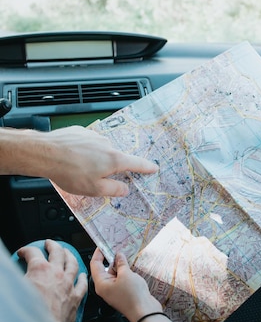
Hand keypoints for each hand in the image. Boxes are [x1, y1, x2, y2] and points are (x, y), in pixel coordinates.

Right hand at [17, 239, 87, 321]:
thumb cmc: (28, 314)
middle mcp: (56, 273)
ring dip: (69, 255)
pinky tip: (83, 275)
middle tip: (49, 243)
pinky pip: (82, 284)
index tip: (22, 253)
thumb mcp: (17, 290)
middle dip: (52, 245)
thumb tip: (15, 279)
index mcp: (40, 270)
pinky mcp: (75, 297)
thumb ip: (18, 280)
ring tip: (67, 252)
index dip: (26, 250)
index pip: (32, 253)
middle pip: (57, 252)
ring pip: (72, 263)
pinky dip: (83, 277)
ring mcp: (68, 284)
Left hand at [40, 125, 158, 196]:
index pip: (136, 163)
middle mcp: (107, 144)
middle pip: (115, 158)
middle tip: (96, 177)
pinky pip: (87, 143)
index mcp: (113, 159)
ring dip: (94, 159)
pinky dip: (84, 151)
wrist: (46, 153)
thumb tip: (124, 189)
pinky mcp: (80, 132)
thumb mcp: (94, 189)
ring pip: (100, 150)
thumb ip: (113, 190)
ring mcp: (93, 136)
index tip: (153, 168)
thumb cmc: (69, 172)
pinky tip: (73, 158)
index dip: (146, 167)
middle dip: (109, 168)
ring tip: (79, 169)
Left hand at [90, 249, 160, 321]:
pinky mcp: (122, 292)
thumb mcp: (126, 274)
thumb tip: (118, 255)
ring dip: (118, 264)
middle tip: (116, 246)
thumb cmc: (133, 295)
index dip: (98, 253)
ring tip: (124, 254)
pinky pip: (120, 278)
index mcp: (101, 284)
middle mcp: (105, 287)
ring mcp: (114, 290)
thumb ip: (121, 263)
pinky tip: (130, 265)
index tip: (103, 244)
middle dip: (109, 257)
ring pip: (113, 273)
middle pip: (103, 269)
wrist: (144, 312)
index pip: (95, 265)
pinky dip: (124, 271)